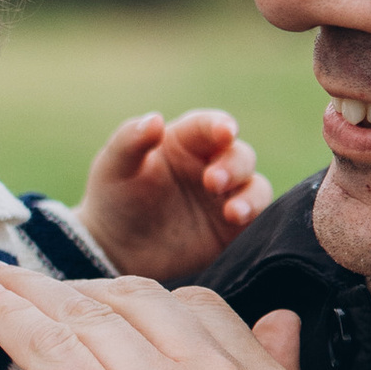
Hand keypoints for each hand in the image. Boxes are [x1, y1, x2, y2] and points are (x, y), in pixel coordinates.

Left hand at [0, 264, 309, 369]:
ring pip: (85, 315)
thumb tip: (283, 320)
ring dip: (30, 293)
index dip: (136, 302)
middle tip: (27, 290)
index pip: (201, 306)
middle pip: (138, 300)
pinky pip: (43, 344)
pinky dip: (6, 313)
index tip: (91, 306)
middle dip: (78, 291)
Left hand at [78, 110, 271, 284]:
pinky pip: (257, 219)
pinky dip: (255, 218)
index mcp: (185, 141)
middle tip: (212, 182)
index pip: (210, 126)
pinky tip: (237, 222)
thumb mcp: (114, 167)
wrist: (116, 250)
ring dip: (251, 196)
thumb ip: (130, 141)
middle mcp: (211, 164)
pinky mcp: (232, 228)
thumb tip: (154, 120)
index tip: (225, 131)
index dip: (220, 126)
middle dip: (233, 166)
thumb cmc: (114, 198)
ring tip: (232, 212)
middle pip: (239, 156)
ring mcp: (225, 197)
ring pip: (255, 187)